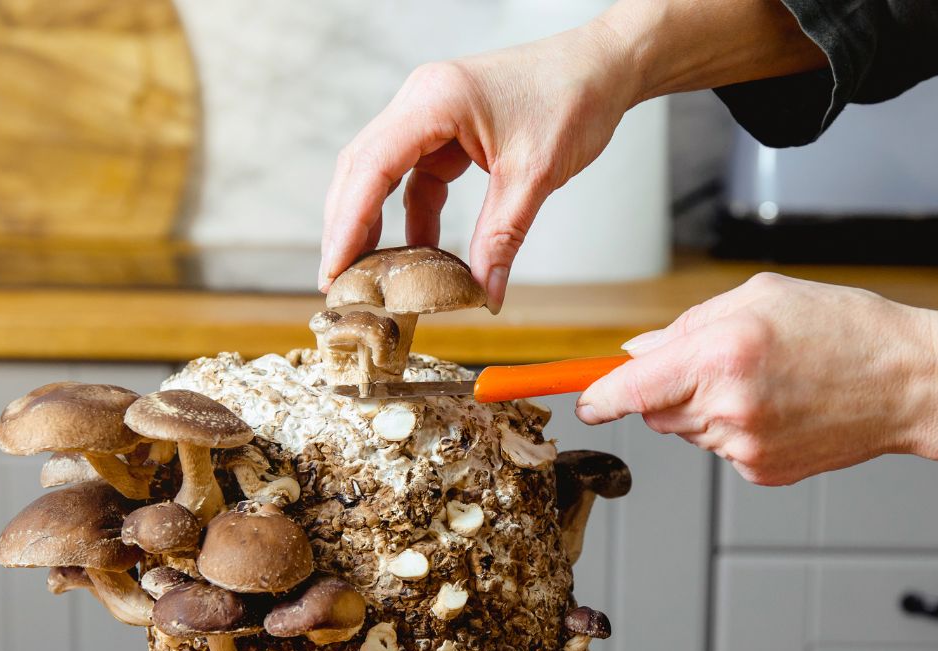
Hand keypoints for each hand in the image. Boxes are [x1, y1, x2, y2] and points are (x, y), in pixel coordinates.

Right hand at [318, 0, 826, 309]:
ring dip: (375, 224)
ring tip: (368, 276)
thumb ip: (502, 238)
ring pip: (384, 175)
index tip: (333, 269)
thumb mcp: (535, 177)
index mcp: (434, 101)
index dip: (347, 222)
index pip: (371, 166)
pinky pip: (416, 178)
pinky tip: (418, 255)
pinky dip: (412, 217)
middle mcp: (422, 101)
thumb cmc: (573, 100)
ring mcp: (431, 115)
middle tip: (339, 283)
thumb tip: (485, 296)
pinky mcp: (447, 132)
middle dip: (348, 226)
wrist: (604, 68)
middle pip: (362, 169)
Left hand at [576, 272, 937, 501]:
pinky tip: (781, 407)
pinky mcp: (762, 471)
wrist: (910, 382)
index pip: (629, 388)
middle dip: (665, 387)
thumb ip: (687, 325)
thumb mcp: (759, 297)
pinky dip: (736, 428)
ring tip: (764, 381)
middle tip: (715, 361)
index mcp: (719, 354)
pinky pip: (722, 448)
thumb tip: (636, 352)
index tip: (579, 398)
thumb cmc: (843, 327)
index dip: (597, 394)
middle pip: (654, 409)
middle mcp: (725, 406)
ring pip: (687, 429)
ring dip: (703, 406)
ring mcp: (744, 446)